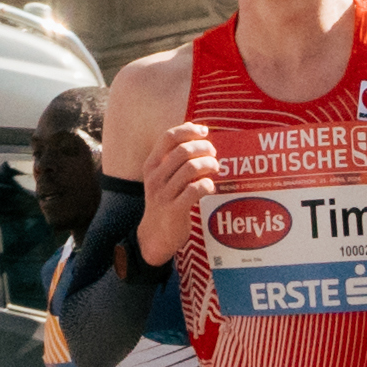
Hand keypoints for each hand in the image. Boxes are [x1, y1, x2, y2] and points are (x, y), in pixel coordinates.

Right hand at [139, 118, 218, 264]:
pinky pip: (195, 190)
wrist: (155, 235)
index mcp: (151, 164)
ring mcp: (163, 193)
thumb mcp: (162, 178)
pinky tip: (210, 187)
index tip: (204, 131)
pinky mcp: (174, 209)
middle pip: (183, 151)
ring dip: (209, 165)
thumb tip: (199, 136)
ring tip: (215, 168)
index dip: (188, 130)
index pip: (168, 137)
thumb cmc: (165, 201)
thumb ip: (175, 160)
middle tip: (213, 154)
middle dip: (204, 148)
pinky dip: (208, 185)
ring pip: (191, 168)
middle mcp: (155, 177)